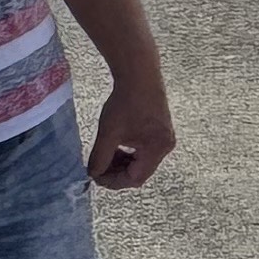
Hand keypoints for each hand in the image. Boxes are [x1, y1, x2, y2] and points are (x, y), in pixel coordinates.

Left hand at [87, 70, 174, 190]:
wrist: (140, 77)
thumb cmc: (125, 105)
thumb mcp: (108, 134)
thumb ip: (100, 158)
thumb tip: (93, 175)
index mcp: (156, 150)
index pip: (134, 179)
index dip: (113, 181)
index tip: (95, 177)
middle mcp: (165, 148)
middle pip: (139, 172)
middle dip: (117, 172)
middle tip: (98, 168)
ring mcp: (165, 139)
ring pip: (141, 162)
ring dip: (122, 163)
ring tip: (105, 156)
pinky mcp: (161, 131)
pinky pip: (144, 151)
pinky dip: (129, 153)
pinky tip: (117, 145)